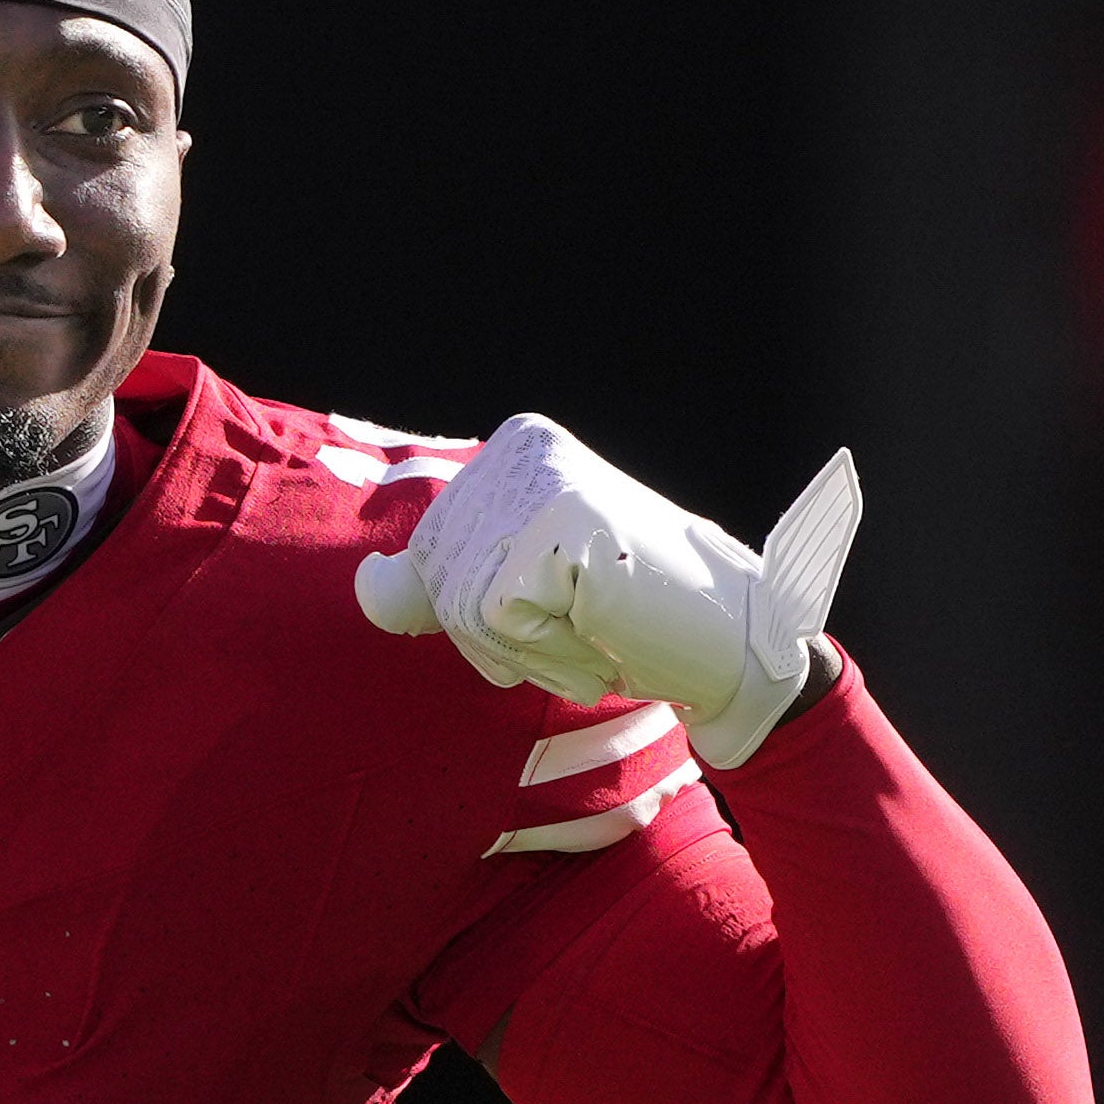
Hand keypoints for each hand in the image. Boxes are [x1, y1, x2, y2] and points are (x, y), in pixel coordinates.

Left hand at [354, 416, 858, 767]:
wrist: (735, 641)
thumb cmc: (630, 616)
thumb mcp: (518, 591)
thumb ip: (438, 585)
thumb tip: (368, 586)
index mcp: (512, 450)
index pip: (431, 561)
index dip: (488, 614)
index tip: (565, 598)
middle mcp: (523, 451)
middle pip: (440, 584)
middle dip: (505, 637)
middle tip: (587, 619)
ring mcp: (544, 485)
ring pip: (466, 611)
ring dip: (532, 652)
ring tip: (600, 625)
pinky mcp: (560, 531)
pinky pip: (501, 624)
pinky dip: (552, 654)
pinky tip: (609, 631)